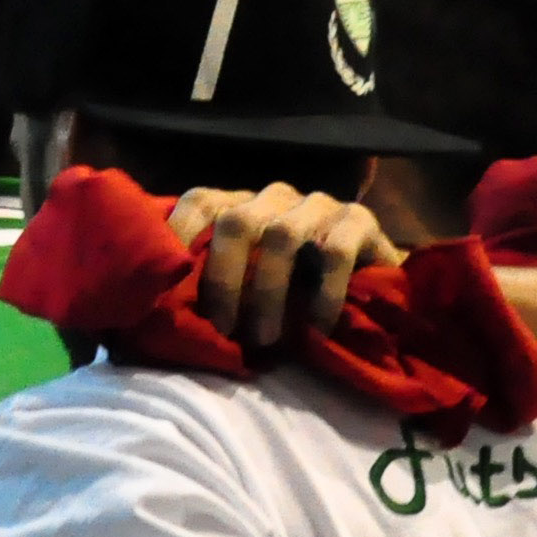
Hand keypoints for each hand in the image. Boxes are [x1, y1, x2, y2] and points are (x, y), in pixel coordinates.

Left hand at [165, 183, 397, 348]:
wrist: (374, 287)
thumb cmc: (295, 295)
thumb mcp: (248, 288)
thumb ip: (213, 289)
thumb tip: (161, 322)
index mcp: (241, 206)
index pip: (200, 201)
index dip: (178, 234)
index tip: (164, 283)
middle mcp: (275, 197)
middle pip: (236, 221)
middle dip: (223, 279)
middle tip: (222, 328)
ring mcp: (317, 205)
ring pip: (281, 235)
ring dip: (267, 292)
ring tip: (264, 339)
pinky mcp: (359, 220)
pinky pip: (335, 252)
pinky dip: (322, 294)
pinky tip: (318, 329)